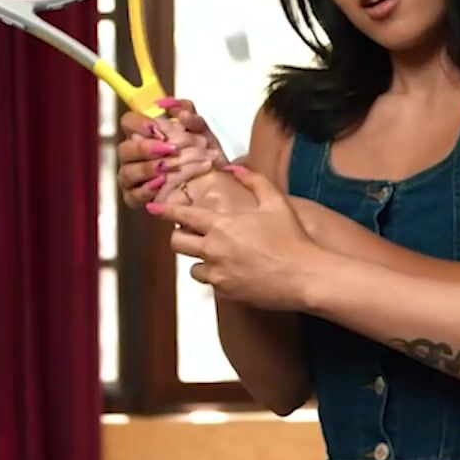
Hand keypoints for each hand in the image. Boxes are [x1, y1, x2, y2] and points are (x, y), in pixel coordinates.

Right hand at [115, 97, 227, 207]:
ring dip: (146, 168)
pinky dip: (146, 189)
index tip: (155, 128)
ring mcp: (134, 178)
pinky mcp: (137, 198)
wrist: (215, 188)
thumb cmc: (204, 159)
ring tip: (166, 167)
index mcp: (146, 135)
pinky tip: (161, 184)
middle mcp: (136, 156)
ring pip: (127, 172)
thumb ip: (194, 119)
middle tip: (167, 149)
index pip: (129, 123)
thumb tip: (181, 110)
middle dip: (144, 148)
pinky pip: (133, 195)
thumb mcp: (205, 135)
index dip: (137, 123)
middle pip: (124, 149)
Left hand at [147, 165, 320, 311]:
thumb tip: (234, 167)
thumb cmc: (292, 238)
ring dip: (200, 261)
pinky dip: (217, 278)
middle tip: (194, 235)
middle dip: (181, 237)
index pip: (182, 215)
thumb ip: (253, 180)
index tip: (154, 209)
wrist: (305, 276)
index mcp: (221, 224)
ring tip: (219, 257)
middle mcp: (213, 249)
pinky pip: (211, 284)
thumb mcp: (276, 201)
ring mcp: (217, 273)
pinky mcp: (226, 292)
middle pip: (177, 243)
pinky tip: (236, 272)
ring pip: (192, 268)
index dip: (165, 211)